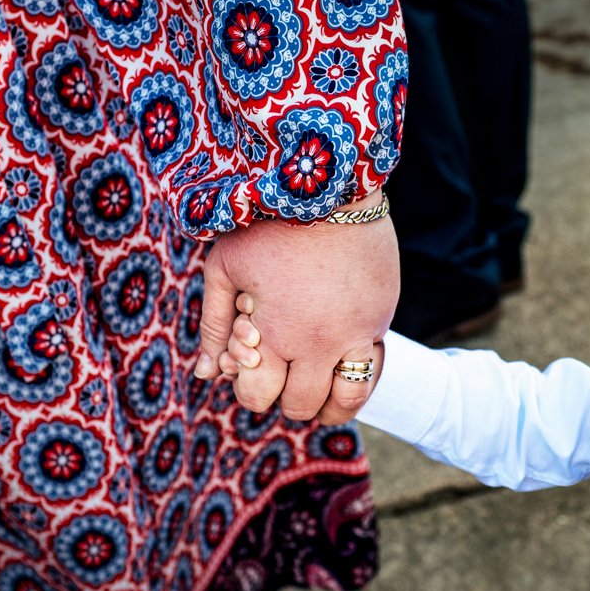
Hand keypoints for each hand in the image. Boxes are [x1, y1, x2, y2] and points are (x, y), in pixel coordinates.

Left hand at [196, 194, 396, 422]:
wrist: (329, 184)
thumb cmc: (267, 224)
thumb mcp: (225, 269)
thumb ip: (214, 326)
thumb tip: (206, 374)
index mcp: (277, 333)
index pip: (259, 397)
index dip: (249, 389)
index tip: (250, 366)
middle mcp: (322, 342)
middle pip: (303, 406)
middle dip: (285, 398)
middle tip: (281, 374)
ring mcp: (360, 330)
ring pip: (349, 399)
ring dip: (329, 403)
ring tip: (317, 388)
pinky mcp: (384, 313)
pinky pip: (374, 362)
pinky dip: (355, 367)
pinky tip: (340, 352)